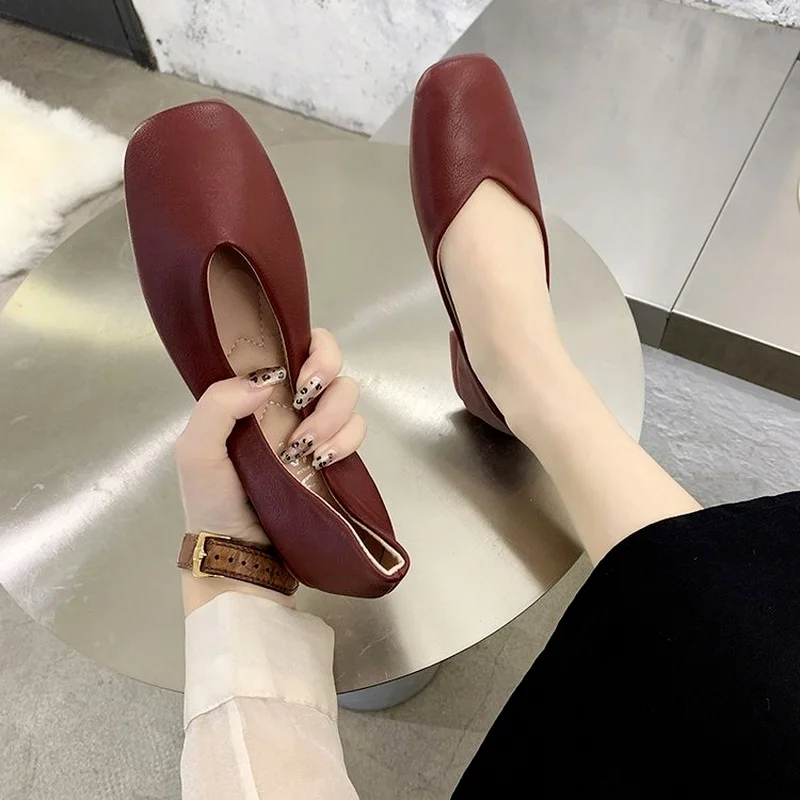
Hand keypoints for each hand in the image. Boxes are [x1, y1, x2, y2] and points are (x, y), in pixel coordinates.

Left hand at [176, 328, 364, 612]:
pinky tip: (321, 462)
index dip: (302, 345)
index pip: (289, 343)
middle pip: (329, 360)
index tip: (293, 374)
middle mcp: (288, 402)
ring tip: (304, 449)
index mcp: (254, 392)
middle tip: (306, 398)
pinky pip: (356, 430)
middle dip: (324, 371)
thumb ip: (217, 405)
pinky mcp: (335, 454)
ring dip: (329, 416)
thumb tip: (265, 382)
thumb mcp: (195, 450)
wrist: (240, 550)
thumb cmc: (211, 499)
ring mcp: (314, 427)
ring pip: (347, 394)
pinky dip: (344, 442)